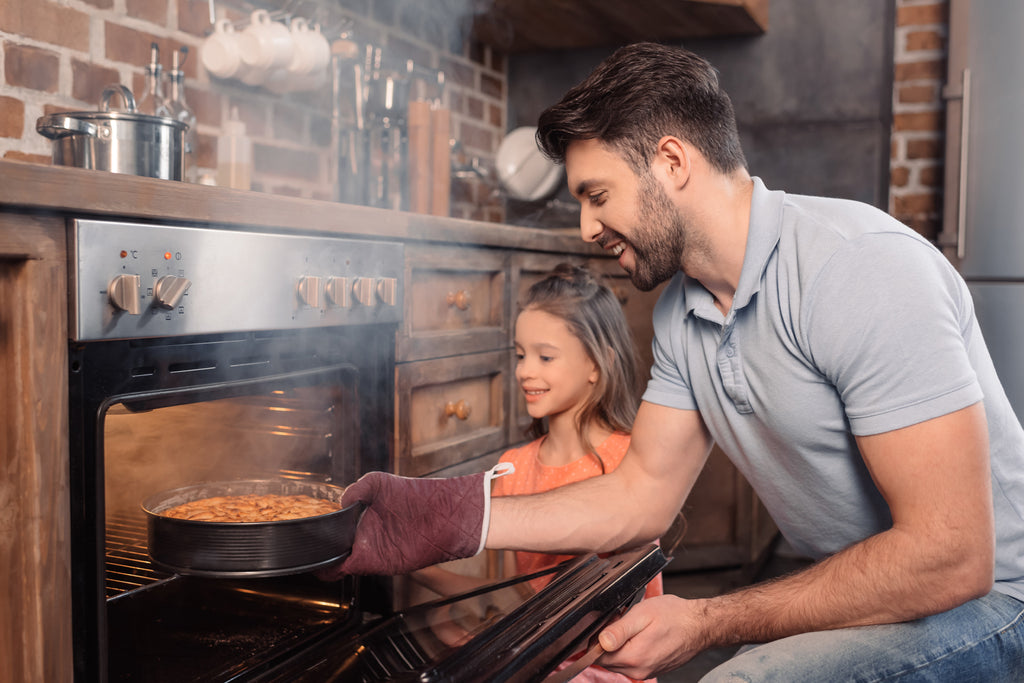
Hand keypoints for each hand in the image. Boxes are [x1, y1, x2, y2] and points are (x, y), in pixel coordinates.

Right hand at [316, 470, 486, 576]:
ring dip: (322, 559)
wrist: (445, 513)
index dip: (317, 533)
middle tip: (305, 543)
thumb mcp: (381, 482)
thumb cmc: (417, 495)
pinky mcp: (379, 562)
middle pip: (331, 549)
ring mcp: (370, 550)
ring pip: (336, 562)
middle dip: (315, 549)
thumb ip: (358, 487)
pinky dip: (334, 568)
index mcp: (361, 519)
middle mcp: (363, 537)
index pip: (333, 531)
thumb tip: (342, 502)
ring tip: (312, 550)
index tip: (305, 530)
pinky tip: (328, 559)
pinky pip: (350, 569)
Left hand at [595, 595, 706, 678]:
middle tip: (621, 620)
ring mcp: (646, 672)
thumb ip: (619, 630)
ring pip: (618, 661)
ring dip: (619, 645)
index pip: (598, 655)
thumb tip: (600, 641)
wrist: (701, 625)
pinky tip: (641, 634)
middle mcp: (639, 670)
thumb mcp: (643, 614)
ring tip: (633, 626)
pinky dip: (630, 649)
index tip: (609, 622)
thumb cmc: (675, 616)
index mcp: (634, 657)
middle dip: (607, 641)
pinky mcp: (651, 669)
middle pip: (606, 660)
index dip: (597, 637)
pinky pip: (631, 662)